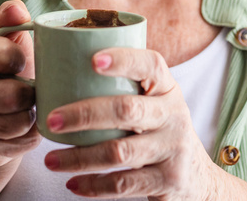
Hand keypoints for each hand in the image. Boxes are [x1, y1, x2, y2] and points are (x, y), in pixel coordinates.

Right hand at [0, 0, 39, 166]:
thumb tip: (15, 8)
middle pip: (13, 96)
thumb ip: (11, 21)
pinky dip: (30, 134)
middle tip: (30, 91)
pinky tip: (23, 127)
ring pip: (18, 122)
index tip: (18, 64)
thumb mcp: (5, 45)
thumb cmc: (2, 75)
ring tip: (27, 108)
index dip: (21, 60)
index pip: (5, 56)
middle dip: (31, 93)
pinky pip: (19, 142)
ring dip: (31, 115)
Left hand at [41, 48, 220, 199]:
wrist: (195, 177)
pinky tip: (72, 183)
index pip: (150, 64)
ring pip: (120, 151)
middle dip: (84, 114)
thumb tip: (59, 74)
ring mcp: (173, 148)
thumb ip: (124, 90)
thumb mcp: (154, 104)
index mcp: (167, 88)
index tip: (93, 60)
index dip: (123, 60)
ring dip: (79, 157)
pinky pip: (124, 184)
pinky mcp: (168, 179)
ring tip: (51, 160)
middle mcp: (174, 114)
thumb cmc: (158, 131)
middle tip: (51, 120)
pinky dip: (93, 186)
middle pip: (127, 109)